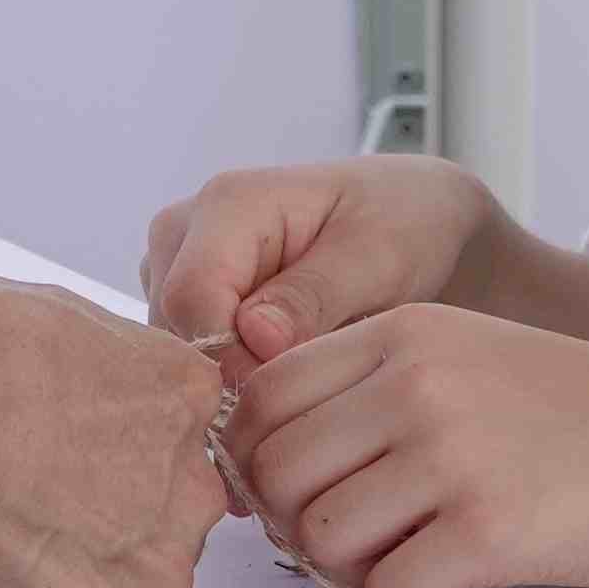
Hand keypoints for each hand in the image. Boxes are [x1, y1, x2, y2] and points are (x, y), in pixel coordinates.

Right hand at [0, 272, 228, 587]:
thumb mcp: (13, 301)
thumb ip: (65, 346)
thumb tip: (43, 364)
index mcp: (179, 387)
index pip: (169, 416)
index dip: (105, 426)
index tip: (52, 434)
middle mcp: (192, 477)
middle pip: (167, 498)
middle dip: (108, 501)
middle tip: (24, 493)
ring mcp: (158, 562)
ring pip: (135, 571)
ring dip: (81, 565)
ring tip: (0, 541)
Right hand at [143, 155, 496, 361]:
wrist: (413, 218)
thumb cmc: (403, 225)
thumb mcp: (377, 257)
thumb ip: (314, 296)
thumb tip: (254, 339)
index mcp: (227, 203)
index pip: (191, 298)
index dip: (233, 358)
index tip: (294, 383)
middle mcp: (183, 230)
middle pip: (175, 329)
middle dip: (233, 370)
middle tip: (310, 377)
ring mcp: (175, 266)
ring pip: (176, 350)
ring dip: (233, 374)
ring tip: (307, 363)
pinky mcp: (185, 301)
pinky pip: (186, 356)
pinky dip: (230, 373)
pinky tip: (285, 367)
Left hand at [230, 305, 588, 587]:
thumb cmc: (583, 416)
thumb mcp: (470, 355)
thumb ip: (375, 387)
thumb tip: (269, 461)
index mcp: (403, 332)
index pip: (261, 396)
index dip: (257, 456)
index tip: (299, 489)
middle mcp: (415, 384)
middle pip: (275, 472)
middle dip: (295, 522)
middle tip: (350, 539)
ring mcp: (450, 455)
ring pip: (318, 537)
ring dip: (348, 568)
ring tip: (404, 560)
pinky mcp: (487, 529)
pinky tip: (447, 585)